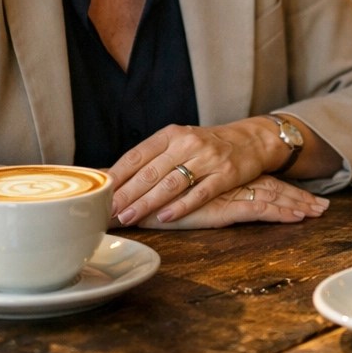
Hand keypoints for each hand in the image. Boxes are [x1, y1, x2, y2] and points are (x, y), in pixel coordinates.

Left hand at [107, 120, 326, 226]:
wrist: (251, 140)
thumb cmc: (207, 145)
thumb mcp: (179, 142)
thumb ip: (152, 158)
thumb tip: (114, 181)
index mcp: (171, 134)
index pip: (137, 155)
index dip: (117, 176)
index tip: (100, 193)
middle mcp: (188, 143)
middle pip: (151, 171)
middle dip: (127, 194)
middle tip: (108, 211)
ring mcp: (208, 158)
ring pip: (172, 183)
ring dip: (147, 203)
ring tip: (129, 217)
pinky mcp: (226, 174)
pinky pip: (200, 193)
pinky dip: (181, 206)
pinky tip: (165, 217)